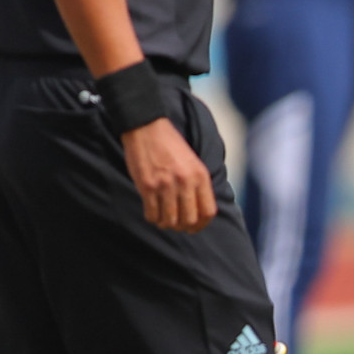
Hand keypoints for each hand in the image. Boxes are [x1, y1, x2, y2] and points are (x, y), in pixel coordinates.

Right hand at [121, 117, 215, 232]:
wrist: (145, 126)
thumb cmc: (168, 144)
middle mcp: (185, 182)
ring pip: (170, 220)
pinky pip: (152, 213)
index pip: (208, 212)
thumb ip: (197, 184)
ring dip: (166, 224)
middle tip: (175, 224)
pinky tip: (151, 213)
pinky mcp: (147, 185)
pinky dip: (152, 218)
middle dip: (182, 226)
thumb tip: (196, 211)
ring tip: (162, 219)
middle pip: (189, 219)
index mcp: (200, 176)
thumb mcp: (192, 162)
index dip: (201, 225)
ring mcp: (165, 184)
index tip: (193, 227)